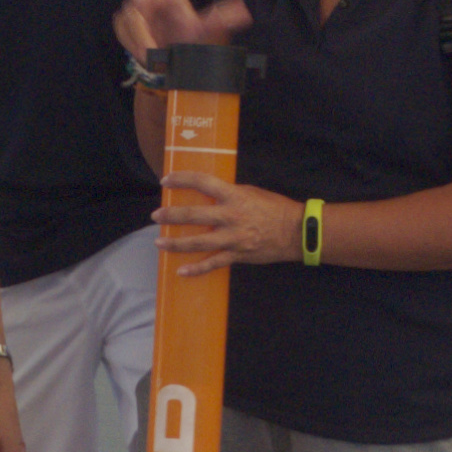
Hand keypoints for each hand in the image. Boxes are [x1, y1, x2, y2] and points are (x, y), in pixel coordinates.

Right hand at [114, 0, 254, 64]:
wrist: (177, 70)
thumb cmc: (195, 46)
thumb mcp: (209, 33)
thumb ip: (220, 19)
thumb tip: (245, 10)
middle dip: (142, 6)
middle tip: (156, 29)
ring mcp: (136, 11)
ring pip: (127, 14)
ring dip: (141, 35)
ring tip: (158, 50)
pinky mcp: (125, 25)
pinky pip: (121, 28)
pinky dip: (133, 42)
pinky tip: (147, 51)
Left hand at [155, 171, 294, 278]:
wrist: (296, 232)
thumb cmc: (274, 208)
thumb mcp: (251, 192)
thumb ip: (230, 194)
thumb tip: (209, 194)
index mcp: (234, 195)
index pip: (202, 182)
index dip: (182, 179)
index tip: (166, 180)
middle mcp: (230, 216)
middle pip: (193, 215)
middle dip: (171, 216)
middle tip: (156, 216)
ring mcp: (233, 238)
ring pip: (198, 242)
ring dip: (176, 244)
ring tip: (160, 243)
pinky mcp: (237, 255)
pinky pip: (213, 263)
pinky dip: (196, 269)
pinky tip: (181, 271)